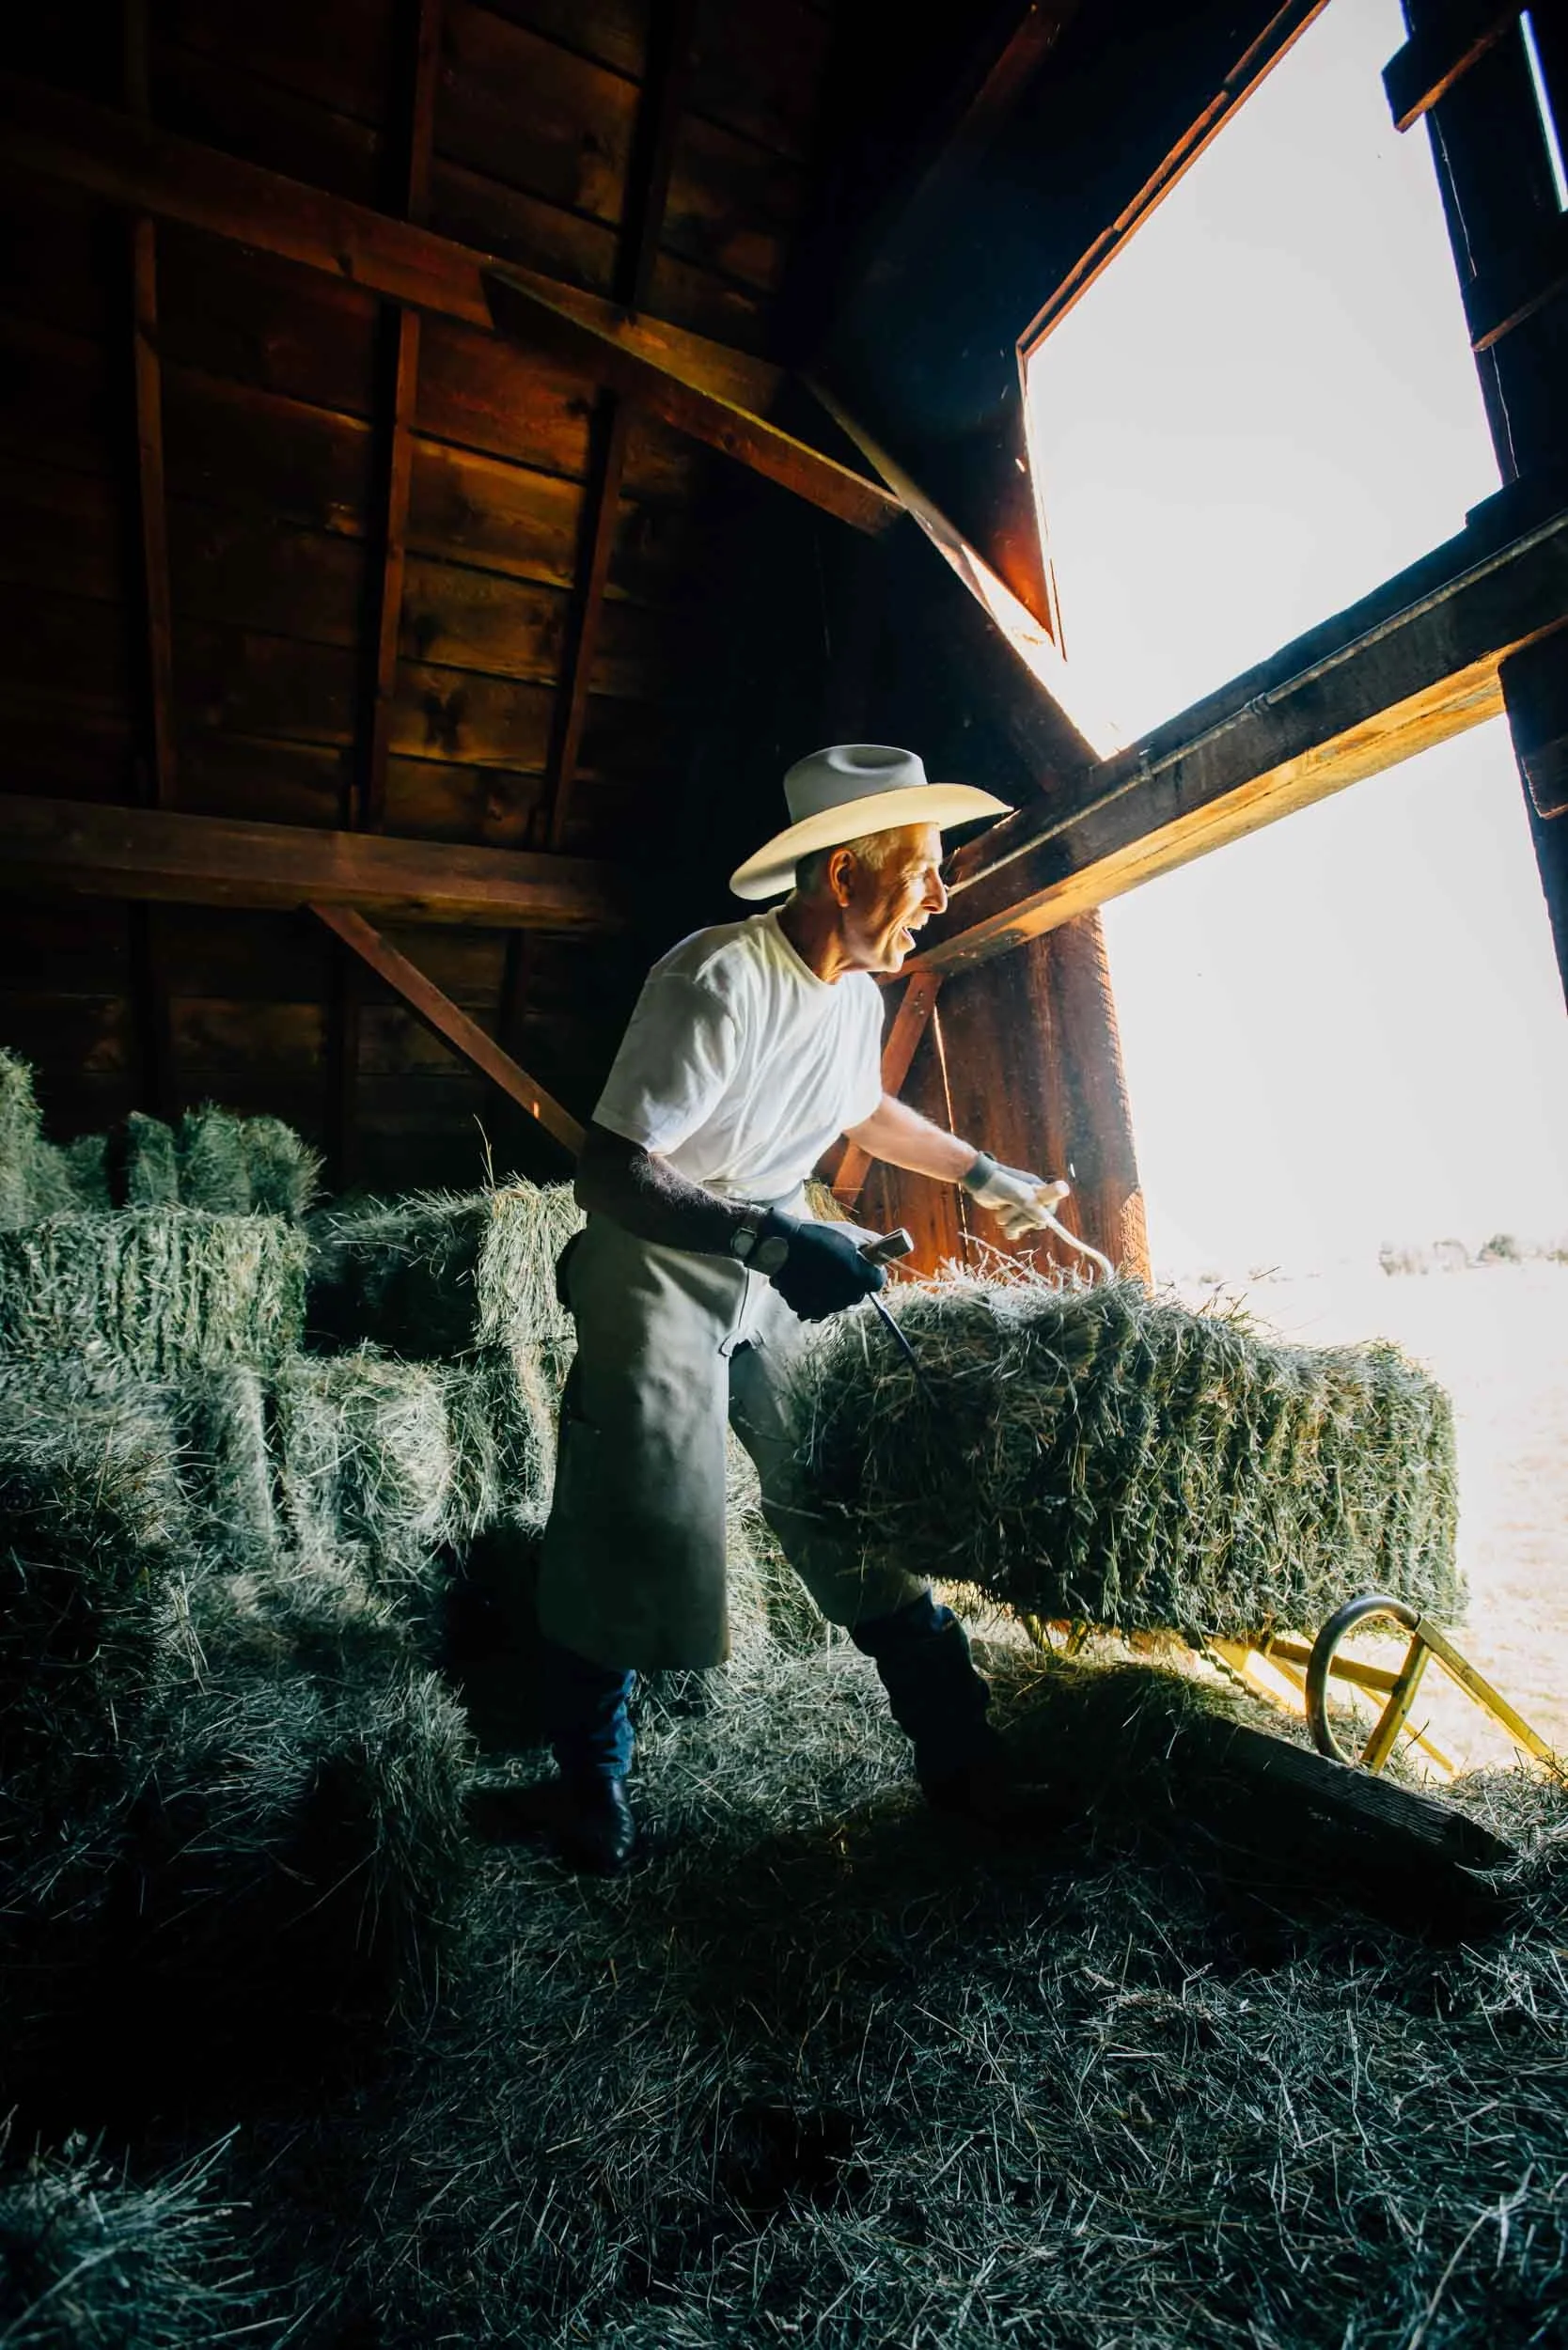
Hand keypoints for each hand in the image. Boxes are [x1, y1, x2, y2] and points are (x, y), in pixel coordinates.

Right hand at [762, 1215, 887, 1322]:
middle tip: (837, 1263)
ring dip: (834, 1290)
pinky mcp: (808, 1309)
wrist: (780, 1244)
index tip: (861, 1261)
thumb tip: (884, 1252)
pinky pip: (819, 1307)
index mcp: (859, 1276)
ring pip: (838, 1301)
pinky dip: (815, 1297)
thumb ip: (873, 1243)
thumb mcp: (850, 1232)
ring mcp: (826, 1305)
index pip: (877, 1282)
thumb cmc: (817, 1235)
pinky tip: (808, 1280)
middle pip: (858, 1293)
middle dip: (852, 1281)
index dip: (871, 1270)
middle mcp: (846, 1295)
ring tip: (819, 1270)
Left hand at [962, 1155, 1070, 1239]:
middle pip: (1036, 1221)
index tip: (1033, 1217)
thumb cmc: (997, 1183)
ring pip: (1023, 1226)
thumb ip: (1030, 1205)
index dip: (1042, 1215)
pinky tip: (1007, 1229)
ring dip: (1010, 1221)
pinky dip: (1011, 1230)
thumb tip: (1045, 1219)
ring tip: (1001, 1208)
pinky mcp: (1013, 1214)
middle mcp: (1034, 1199)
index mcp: (1039, 1190)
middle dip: (1020, 1219)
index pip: (1049, 1208)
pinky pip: (1017, 1230)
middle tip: (1010, 1206)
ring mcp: (1023, 1207)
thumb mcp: (1014, 1194)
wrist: (978, 1180)